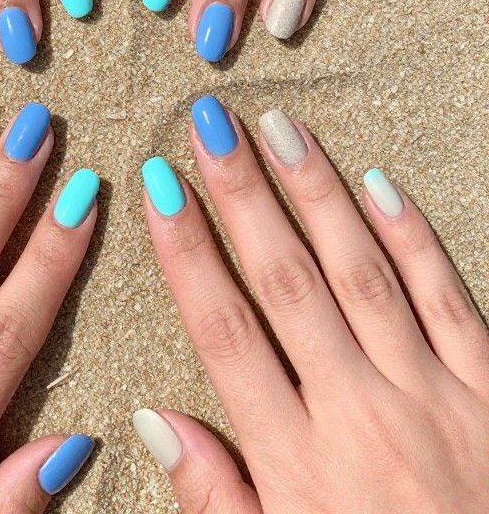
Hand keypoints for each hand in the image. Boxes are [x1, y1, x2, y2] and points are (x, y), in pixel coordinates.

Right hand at [137, 96, 488, 511]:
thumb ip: (215, 498)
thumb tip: (155, 420)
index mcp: (297, 460)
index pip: (224, 329)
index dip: (186, 251)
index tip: (159, 186)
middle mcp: (358, 410)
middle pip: (285, 280)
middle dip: (242, 195)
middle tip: (212, 126)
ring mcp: (430, 393)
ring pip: (360, 271)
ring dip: (315, 193)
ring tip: (279, 128)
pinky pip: (447, 300)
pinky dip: (414, 239)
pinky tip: (379, 185)